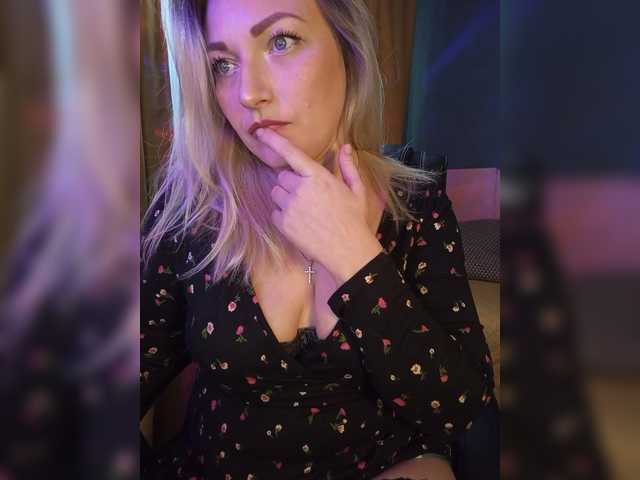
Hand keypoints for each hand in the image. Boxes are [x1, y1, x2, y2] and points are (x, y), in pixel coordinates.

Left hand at [254, 127, 382, 282]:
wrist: (348, 251)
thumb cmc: (354, 220)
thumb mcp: (357, 191)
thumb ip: (348, 167)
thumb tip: (345, 147)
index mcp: (318, 177)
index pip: (291, 154)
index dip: (274, 141)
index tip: (262, 132)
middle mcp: (300, 189)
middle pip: (282, 177)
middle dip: (291, 183)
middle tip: (307, 195)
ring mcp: (290, 207)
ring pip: (276, 193)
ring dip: (285, 198)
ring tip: (304, 210)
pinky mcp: (283, 224)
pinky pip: (275, 212)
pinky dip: (283, 215)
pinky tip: (301, 223)